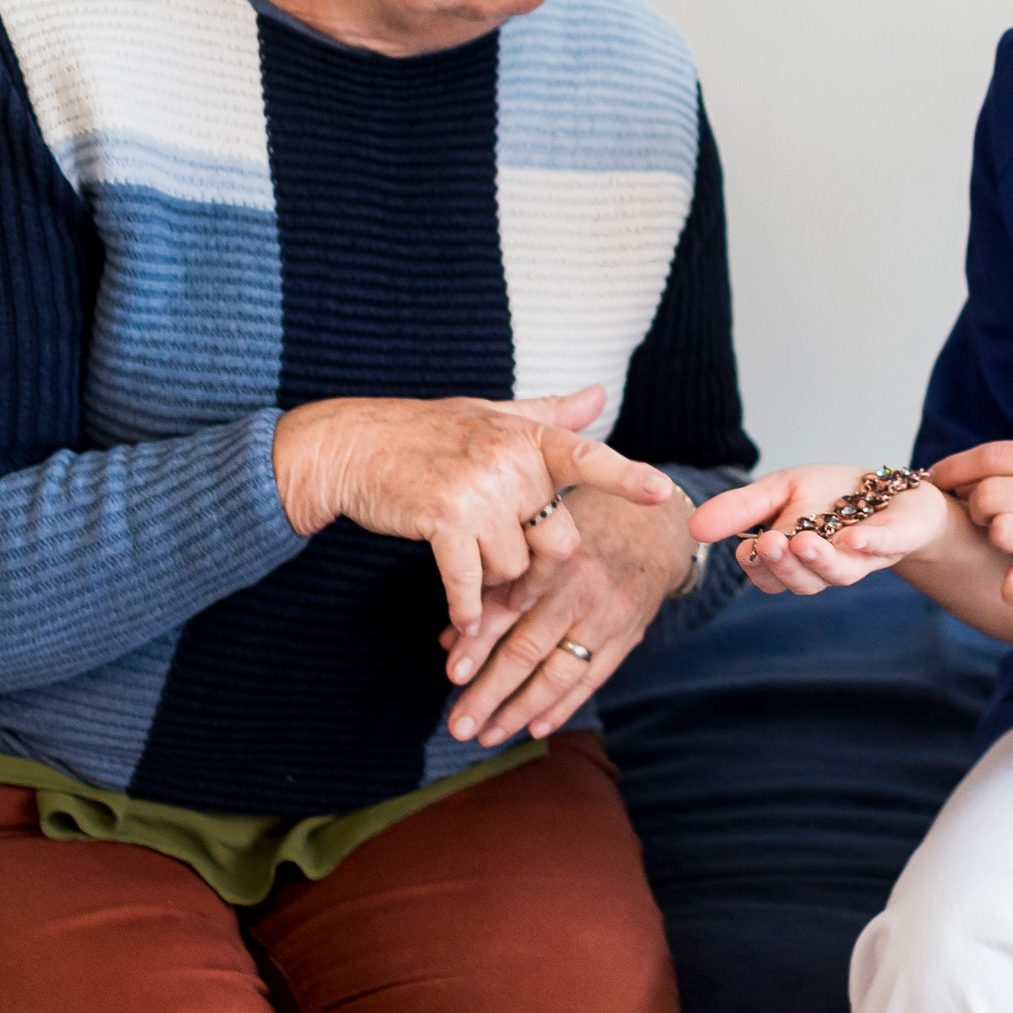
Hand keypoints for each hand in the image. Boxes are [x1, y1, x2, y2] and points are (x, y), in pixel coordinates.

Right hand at [271, 387, 672, 633]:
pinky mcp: (444, 520)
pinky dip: (467, 607)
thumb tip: (600, 396)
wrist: (352, 446)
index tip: (661, 491)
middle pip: (558, 541)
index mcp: (525, 437)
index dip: (626, 477)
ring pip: (515, 567)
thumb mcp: (490, 414)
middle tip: (508, 561)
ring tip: (467, 554)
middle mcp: (508, 461)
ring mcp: (477, 491)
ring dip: (494, 579)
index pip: (585, 457)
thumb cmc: (426, 432)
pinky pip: (473, 582)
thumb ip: (549, 415)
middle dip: (537, 564)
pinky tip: (461, 617)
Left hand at [435, 485, 695, 744]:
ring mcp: (606, 619)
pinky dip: (561, 707)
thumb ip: (496, 586)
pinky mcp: (626, 638)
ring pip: (558, 675)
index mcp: (549, 560)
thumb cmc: (580, 530)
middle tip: (458, 726)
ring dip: (519, 711)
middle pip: (527, 650)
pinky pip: (591, 681)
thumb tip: (450, 640)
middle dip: (489, 693)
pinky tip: (534, 728)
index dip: (476, 643)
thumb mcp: (537, 541)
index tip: (451, 675)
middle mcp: (579, 591)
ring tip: (487, 735)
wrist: (653, 530)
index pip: (505, 609)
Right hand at [691, 464, 952, 596]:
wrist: (894, 491)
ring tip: (803, 540)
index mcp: (795, 560)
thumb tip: (694, 528)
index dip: (758, 566)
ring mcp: (862, 558)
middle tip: (770, 544)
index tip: (746, 550)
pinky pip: (884, 548)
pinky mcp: (896, 540)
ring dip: (819, 560)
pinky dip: (871, 545)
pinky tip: (857, 538)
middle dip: (785, 565)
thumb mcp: (779, 490)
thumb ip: (742, 508)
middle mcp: (826, 568)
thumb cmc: (831, 495)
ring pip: (838, 573)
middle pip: (802, 581)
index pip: (769, 575)